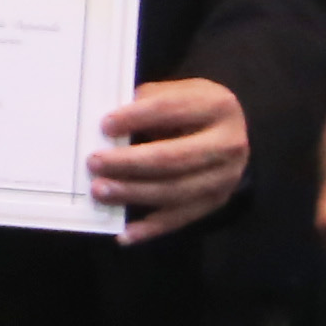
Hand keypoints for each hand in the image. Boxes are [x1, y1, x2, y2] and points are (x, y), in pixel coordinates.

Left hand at [92, 76, 248, 243]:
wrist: (230, 135)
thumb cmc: (192, 110)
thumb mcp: (178, 92)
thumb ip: (148, 101)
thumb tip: (109, 126)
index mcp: (217, 106)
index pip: (172, 110)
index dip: (137, 117)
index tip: (105, 125)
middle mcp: (228, 144)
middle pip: (174, 157)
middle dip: (130, 162)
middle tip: (95, 163)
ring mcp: (224, 178)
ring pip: (174, 191)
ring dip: (133, 194)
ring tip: (100, 191)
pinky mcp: (215, 203)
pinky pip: (179, 219)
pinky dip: (149, 229)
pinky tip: (123, 233)